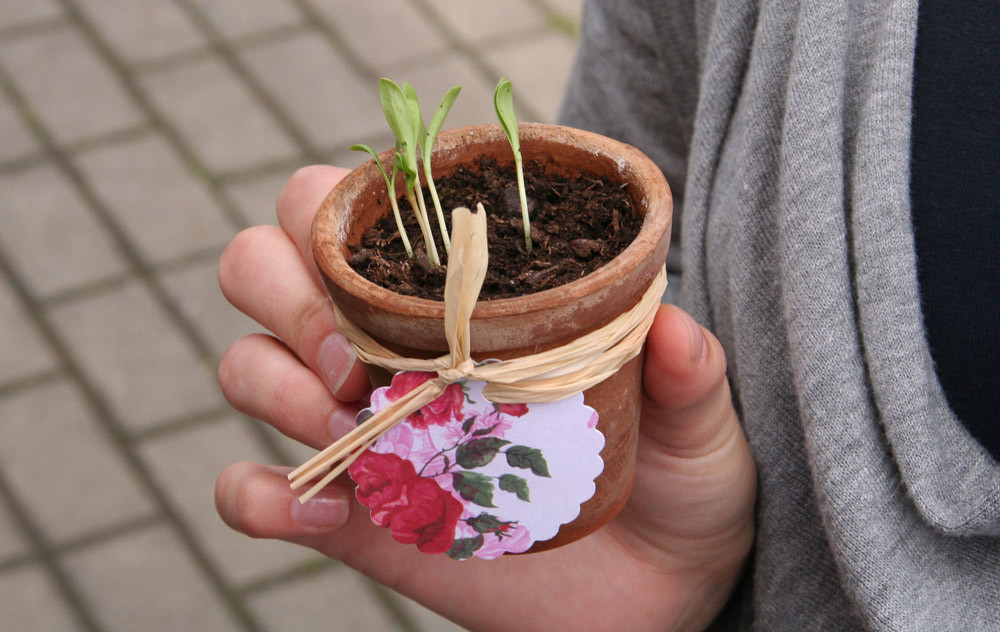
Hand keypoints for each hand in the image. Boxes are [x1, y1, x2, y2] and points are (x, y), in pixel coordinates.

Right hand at [215, 166, 756, 631]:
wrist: (658, 595)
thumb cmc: (674, 480)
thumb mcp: (695, 420)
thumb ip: (688, 371)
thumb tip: (668, 325)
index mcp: (462, 298)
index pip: (357, 207)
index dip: (340, 206)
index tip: (400, 261)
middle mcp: (392, 349)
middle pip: (265, 264)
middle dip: (285, 291)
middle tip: (356, 357)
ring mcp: (363, 431)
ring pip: (246, 364)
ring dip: (271, 383)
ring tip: (352, 426)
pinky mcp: (353, 518)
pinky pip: (251, 494)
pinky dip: (255, 495)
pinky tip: (318, 508)